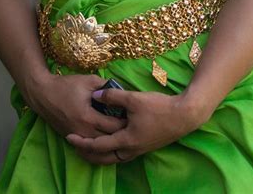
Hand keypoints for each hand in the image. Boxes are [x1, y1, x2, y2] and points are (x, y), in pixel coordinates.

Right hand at [26, 70, 128, 138]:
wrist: (43, 94)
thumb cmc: (66, 86)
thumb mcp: (89, 81)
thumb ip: (106, 86)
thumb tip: (121, 90)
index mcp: (89, 117)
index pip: (114, 126)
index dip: (126, 123)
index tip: (134, 117)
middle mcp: (84, 131)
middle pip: (109, 139)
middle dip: (121, 133)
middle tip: (132, 126)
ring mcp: (77, 137)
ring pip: (99, 146)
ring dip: (110, 141)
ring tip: (121, 133)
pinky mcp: (72, 138)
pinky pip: (89, 146)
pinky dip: (99, 144)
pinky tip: (106, 138)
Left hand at [65, 87, 199, 164]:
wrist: (184, 116)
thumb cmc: (159, 107)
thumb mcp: (134, 99)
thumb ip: (113, 96)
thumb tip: (96, 94)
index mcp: (126, 141)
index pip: (98, 146)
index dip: (82, 142)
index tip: (69, 137)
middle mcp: (130, 150)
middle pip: (103, 158)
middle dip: (87, 153)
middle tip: (75, 146)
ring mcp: (139, 150)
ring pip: (113, 158)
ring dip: (99, 153)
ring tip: (88, 145)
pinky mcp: (145, 146)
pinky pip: (121, 153)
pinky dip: (110, 150)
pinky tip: (109, 140)